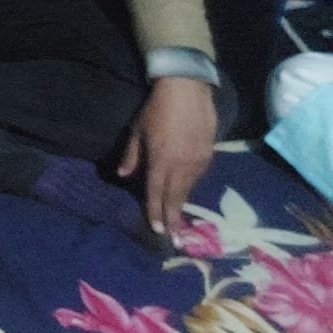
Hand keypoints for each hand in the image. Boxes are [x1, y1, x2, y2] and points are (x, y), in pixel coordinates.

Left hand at [118, 76, 216, 234]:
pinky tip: (186, 194)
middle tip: (176, 241)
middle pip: (176, 198)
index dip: (156, 212)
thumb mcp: (137, 130)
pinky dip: (190, 188)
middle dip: (174, 219)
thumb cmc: (156, 109)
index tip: (157, 230)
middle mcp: (180, 166)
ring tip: (180, 223)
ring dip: (182, 205)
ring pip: (188, 190)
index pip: (156, 193)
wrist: (187, 91)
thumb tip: (123, 174)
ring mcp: (197, 162)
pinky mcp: (209, 156)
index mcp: (160, 160)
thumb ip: (132, 155)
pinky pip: (197, 178)